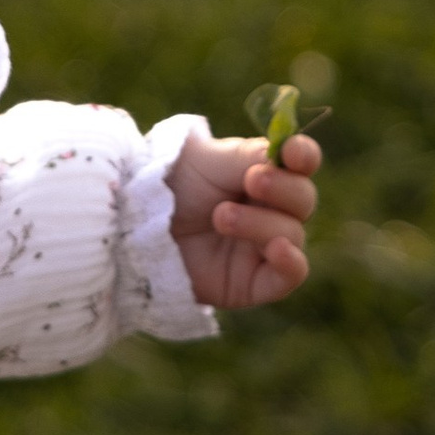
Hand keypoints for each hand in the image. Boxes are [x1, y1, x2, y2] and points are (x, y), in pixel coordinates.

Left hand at [168, 128, 321, 311]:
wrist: (131, 226)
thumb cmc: (168, 184)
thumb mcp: (210, 159)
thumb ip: (254, 155)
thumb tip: (289, 152)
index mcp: (262, 172)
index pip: (301, 163)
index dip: (304, 156)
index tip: (293, 153)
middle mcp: (268, 209)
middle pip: (303, 199)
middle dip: (282, 188)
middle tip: (252, 181)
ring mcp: (263, 246)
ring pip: (292, 234)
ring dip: (260, 223)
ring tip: (220, 217)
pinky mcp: (254, 282)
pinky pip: (291, 275)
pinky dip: (291, 262)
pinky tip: (275, 249)